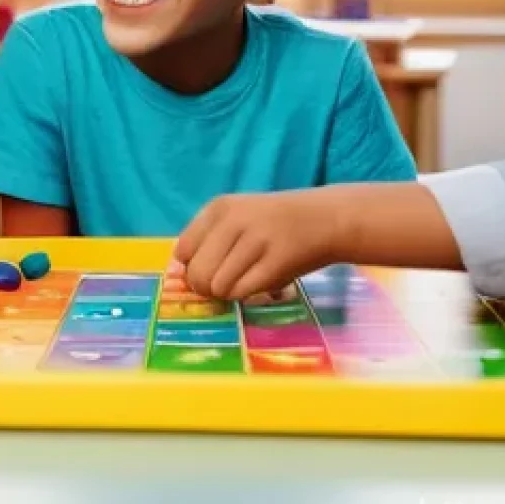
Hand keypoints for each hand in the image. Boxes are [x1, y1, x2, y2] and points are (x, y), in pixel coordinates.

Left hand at [172, 190, 345, 299]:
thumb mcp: (238, 219)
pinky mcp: (276, 262)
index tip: (209, 271)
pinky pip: (242, 292)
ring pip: (217, 286)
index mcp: (219, 208)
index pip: (183, 250)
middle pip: (197, 273)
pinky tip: (261, 283)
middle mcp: (233, 221)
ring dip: (229, 293)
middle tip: (226, 284)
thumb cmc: (276, 224)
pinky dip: (247, 296)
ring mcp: (255, 240)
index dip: (191, 269)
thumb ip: (208, 242)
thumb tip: (177, 276)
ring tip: (246, 280)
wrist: (327, 219)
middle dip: (207, 288)